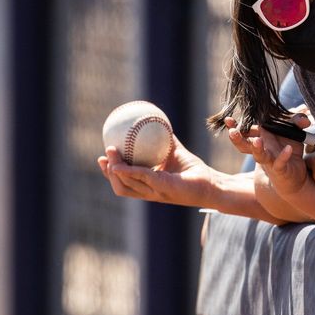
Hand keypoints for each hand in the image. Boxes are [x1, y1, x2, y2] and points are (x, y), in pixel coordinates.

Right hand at [97, 135, 220, 207]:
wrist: (212, 184)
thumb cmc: (195, 171)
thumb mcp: (176, 153)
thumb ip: (167, 141)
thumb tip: (157, 122)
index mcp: (150, 187)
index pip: (125, 183)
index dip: (111, 173)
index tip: (102, 159)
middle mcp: (149, 192)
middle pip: (121, 186)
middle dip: (108, 173)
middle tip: (102, 157)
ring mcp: (155, 193)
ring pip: (126, 184)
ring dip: (114, 170)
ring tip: (109, 154)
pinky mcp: (163, 188)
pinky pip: (142, 177)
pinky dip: (129, 170)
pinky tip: (122, 161)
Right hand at [226, 118, 308, 195]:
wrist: (296, 178)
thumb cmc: (290, 151)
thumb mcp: (294, 132)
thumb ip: (296, 121)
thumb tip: (304, 115)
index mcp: (261, 138)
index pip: (245, 131)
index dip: (236, 126)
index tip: (227, 120)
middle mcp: (262, 150)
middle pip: (245, 144)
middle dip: (238, 138)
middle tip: (231, 131)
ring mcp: (270, 161)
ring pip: (259, 155)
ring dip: (257, 148)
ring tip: (257, 141)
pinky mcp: (280, 170)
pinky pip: (280, 163)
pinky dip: (284, 156)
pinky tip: (288, 149)